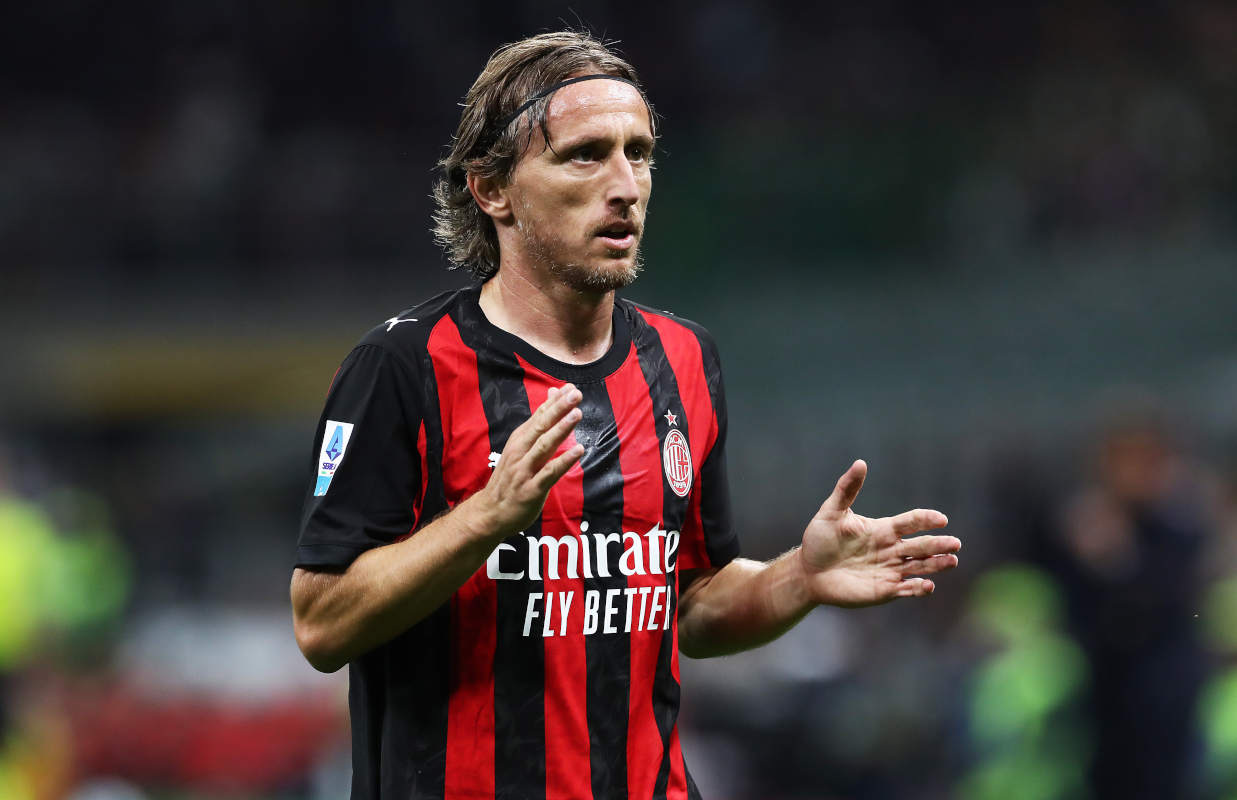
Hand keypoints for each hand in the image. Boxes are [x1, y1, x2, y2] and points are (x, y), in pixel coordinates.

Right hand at [475, 384, 585, 538]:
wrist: (489, 512)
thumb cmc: (510, 478)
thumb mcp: (520, 448)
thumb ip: (538, 425)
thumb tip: (552, 396)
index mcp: (519, 440)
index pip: (539, 416)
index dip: (555, 402)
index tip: (570, 387)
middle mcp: (521, 451)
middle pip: (541, 426)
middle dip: (559, 409)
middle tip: (576, 394)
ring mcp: (525, 470)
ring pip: (544, 446)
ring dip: (561, 429)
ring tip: (577, 414)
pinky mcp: (532, 489)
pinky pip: (549, 473)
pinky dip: (564, 461)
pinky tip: (578, 451)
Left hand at [798, 460, 958, 607]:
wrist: (809, 572)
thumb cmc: (820, 540)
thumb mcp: (832, 512)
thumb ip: (846, 489)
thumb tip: (860, 463)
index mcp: (884, 529)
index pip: (911, 522)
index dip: (926, 519)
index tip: (941, 519)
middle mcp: (892, 549)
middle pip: (922, 545)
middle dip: (939, 544)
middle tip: (955, 544)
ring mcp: (891, 570)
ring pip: (921, 567)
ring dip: (937, 565)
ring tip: (952, 561)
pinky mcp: (885, 590)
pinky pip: (907, 589)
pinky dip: (919, 588)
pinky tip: (928, 586)